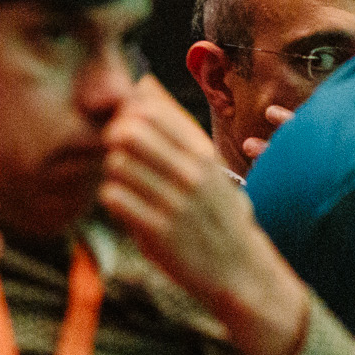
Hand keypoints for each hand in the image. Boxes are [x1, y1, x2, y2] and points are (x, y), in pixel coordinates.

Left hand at [99, 76, 308, 354]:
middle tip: (121, 156)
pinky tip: (125, 206)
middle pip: (126, 131)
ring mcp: (176, 203)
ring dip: (112, 173)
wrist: (243, 273)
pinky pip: (113, 197)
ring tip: (126, 184)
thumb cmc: (216, 212)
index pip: (148, 109)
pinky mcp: (159, 233)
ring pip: (116, 163)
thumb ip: (174, 124)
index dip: (125, 114)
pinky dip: (111, 199)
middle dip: (113, 140)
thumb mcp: (206, 164)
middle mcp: (191, 174)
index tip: (128, 130)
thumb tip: (144, 81)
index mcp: (202, 152)